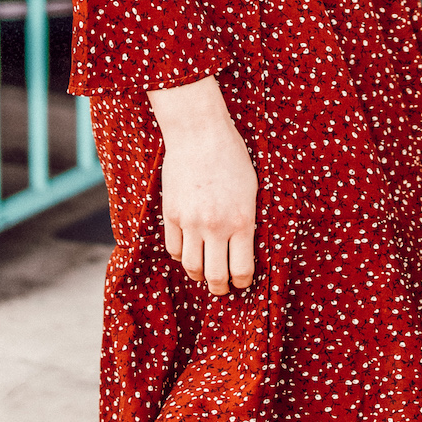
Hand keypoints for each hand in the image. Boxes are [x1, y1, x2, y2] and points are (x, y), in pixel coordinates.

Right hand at [147, 78, 256, 294]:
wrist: (200, 133)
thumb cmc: (232, 156)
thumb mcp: (251, 189)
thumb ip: (247, 220)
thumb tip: (244, 248)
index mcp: (242, 220)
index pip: (242, 269)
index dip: (242, 282)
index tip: (241, 283)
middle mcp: (216, 226)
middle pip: (216, 276)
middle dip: (221, 288)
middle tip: (223, 287)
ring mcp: (191, 221)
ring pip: (192, 267)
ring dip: (199, 275)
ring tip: (204, 272)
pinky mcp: (171, 214)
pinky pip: (174, 248)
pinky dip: (181, 255)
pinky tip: (189, 250)